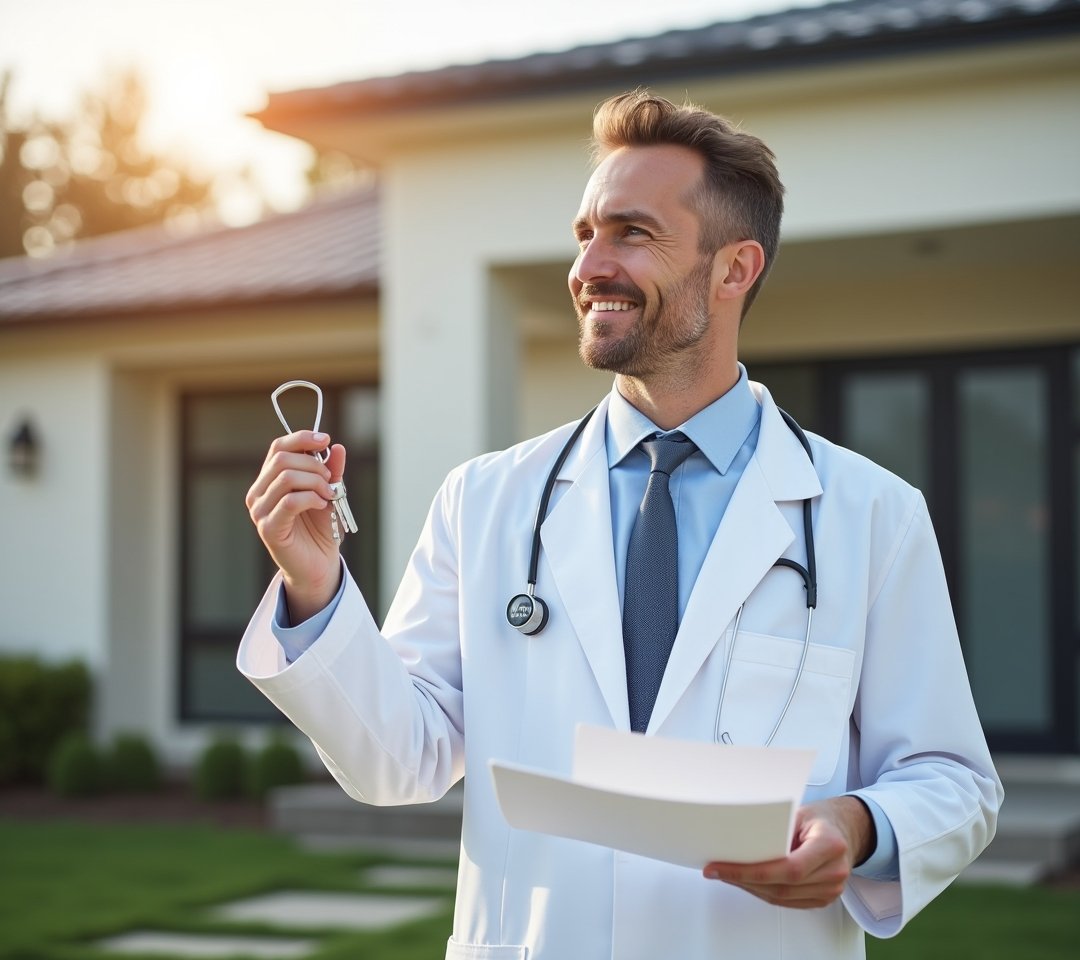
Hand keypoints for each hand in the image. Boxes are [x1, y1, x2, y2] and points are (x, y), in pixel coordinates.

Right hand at [245, 430, 346, 621]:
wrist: (318, 564)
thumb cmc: (319, 528)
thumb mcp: (328, 492)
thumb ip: (331, 470)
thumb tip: (337, 447)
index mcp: (268, 480)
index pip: (278, 448)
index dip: (302, 439)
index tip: (326, 440)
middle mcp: (258, 493)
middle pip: (282, 459)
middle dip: (314, 465)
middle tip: (330, 480)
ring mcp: (260, 511)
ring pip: (286, 477)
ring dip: (315, 482)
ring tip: (328, 495)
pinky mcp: (268, 528)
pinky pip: (289, 501)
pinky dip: (311, 498)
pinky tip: (321, 505)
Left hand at [702, 796, 873, 908]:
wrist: (846, 831)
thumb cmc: (822, 819)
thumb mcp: (800, 812)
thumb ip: (776, 827)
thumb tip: (739, 837)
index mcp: (829, 845)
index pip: (788, 868)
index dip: (751, 872)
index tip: (722, 867)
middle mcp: (834, 871)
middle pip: (782, 886)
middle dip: (743, 880)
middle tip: (716, 870)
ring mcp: (831, 889)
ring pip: (782, 897)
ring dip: (751, 888)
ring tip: (727, 875)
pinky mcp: (823, 898)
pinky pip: (788, 902)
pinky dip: (764, 893)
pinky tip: (748, 883)